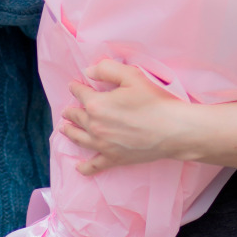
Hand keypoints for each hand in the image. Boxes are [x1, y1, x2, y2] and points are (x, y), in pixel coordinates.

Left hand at [61, 59, 182, 175]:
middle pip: (76, 116)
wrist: (172, 129)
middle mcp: (94, 126)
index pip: (79, 93)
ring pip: (79, 138)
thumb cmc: (154, 101)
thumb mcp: (131, 75)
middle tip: (67, 110)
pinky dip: (84, 167)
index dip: (75, 87)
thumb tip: (88, 72)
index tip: (73, 85)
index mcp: (96, 104)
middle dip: (70, 111)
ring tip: (64, 129)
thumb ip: (106, 69)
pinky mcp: (114, 159)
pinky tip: (78, 168)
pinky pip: (94, 165)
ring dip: (69, 132)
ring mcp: (103, 145)